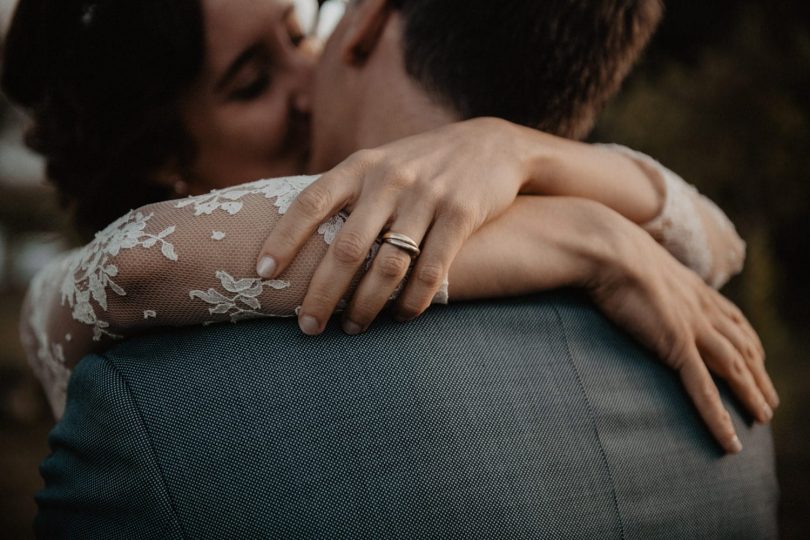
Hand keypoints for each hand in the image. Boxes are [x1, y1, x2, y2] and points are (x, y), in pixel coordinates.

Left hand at [256, 117, 531, 334]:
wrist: (491, 145)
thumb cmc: (421, 164)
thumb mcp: (380, 163)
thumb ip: (345, 192)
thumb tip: (294, 234)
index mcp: (361, 166)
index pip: (311, 203)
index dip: (283, 239)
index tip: (262, 274)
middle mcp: (389, 178)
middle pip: (347, 247)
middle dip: (323, 293)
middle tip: (307, 326)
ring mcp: (427, 196)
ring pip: (387, 265)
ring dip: (366, 305)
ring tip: (353, 328)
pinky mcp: (461, 214)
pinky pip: (431, 270)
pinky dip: (412, 302)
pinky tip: (400, 318)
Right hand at [588, 222, 778, 453]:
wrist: (604, 247)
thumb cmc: (604, 248)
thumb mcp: (628, 257)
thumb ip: (635, 270)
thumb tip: (617, 275)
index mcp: (689, 285)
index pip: (731, 316)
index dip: (747, 339)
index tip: (755, 356)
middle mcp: (700, 305)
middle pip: (742, 344)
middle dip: (759, 373)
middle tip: (770, 399)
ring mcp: (692, 325)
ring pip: (735, 368)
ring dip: (753, 394)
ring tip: (763, 417)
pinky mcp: (676, 344)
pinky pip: (705, 390)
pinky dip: (719, 418)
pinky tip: (730, 441)